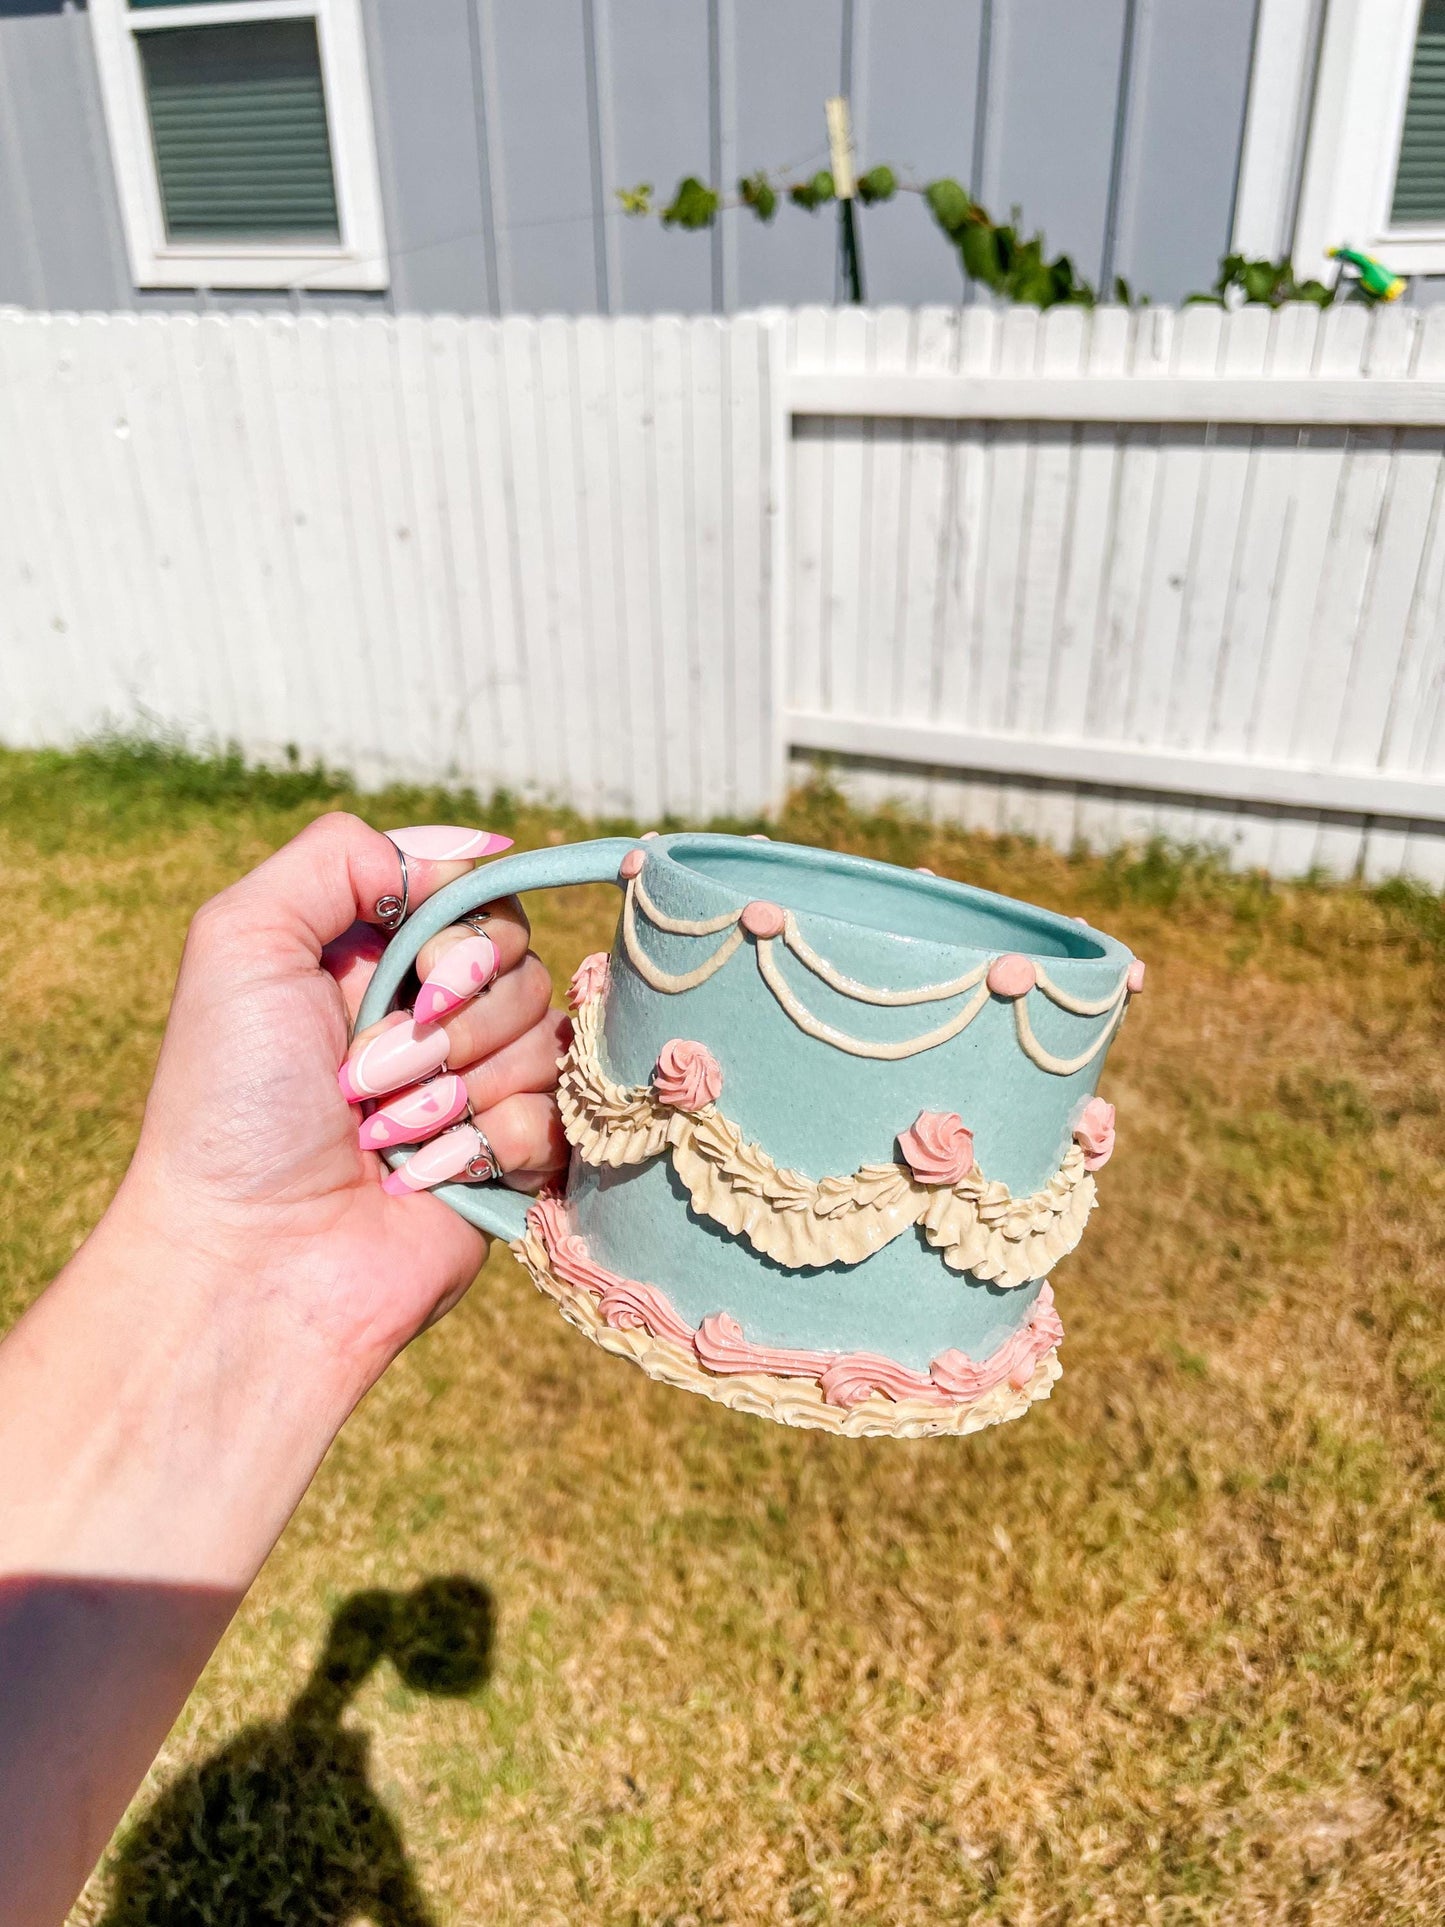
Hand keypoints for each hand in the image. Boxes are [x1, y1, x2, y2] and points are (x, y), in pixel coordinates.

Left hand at [119, 812, 568, 1392]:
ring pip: (545, 1042)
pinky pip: (557, 1119)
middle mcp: (431, 1018)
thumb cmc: (229, 1105)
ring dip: (456, 1089)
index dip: (470, 933)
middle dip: (451, 1022)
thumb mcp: (243, 939)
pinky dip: (485, 1145)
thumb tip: (475, 848)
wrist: (250, 1260)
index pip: (481, 900)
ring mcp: (476, 1092)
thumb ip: (342, 855)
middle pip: (525, 966)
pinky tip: (421, 1179)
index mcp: (375, 958)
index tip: (424, 973)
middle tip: (365, 1076)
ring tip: (380, 1136)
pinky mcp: (510, 1165)